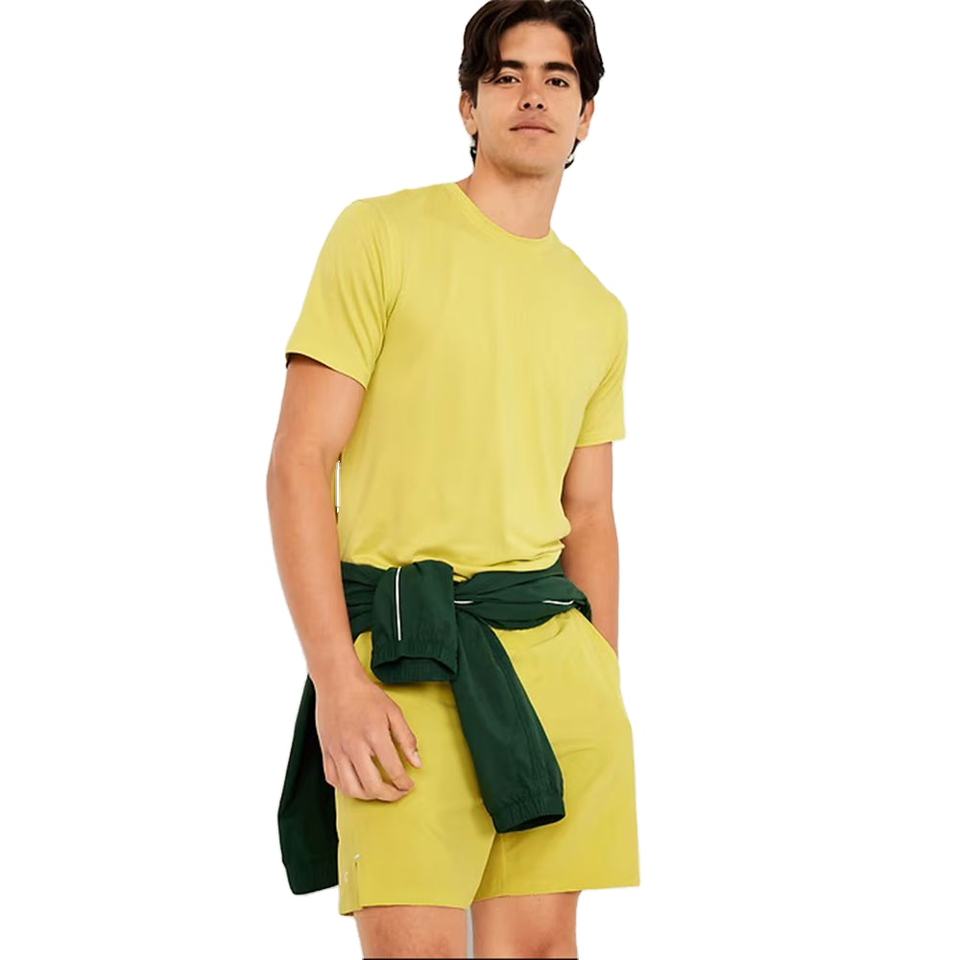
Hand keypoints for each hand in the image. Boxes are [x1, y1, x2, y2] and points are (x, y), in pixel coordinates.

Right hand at [314, 670, 421, 800]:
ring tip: (379, 791)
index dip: (404, 784)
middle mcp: (354, 746)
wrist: (337, 682)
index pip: (393, 770)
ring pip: (351, 789)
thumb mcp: (393, 712)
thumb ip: (406, 739)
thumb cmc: (366, 695)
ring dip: (368, 796)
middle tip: (398, 792)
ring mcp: (337, 751)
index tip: (409, 785)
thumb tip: (417, 762)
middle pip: (372, 786)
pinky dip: (346, 788)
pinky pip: (333, 780)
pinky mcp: (326, 751)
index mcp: (375, 735)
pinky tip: (357, 783)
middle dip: (390, 795)